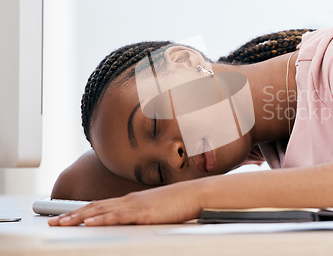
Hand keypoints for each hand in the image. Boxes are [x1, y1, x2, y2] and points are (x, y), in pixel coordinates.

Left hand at [48, 181, 202, 225]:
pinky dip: (101, 218)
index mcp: (130, 201)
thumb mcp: (154, 210)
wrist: (194, 194)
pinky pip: (118, 216)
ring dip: (79, 217)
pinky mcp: (143, 212)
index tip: (64, 218)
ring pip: (100, 211)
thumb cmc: (178, 203)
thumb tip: (129, 224)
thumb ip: (140, 216)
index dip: (80, 211)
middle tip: (53, 223)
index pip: (99, 206)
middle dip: (71, 215)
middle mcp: (128, 200)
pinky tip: (89, 222)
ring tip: (62, 223)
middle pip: (94, 207)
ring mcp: (134, 205)